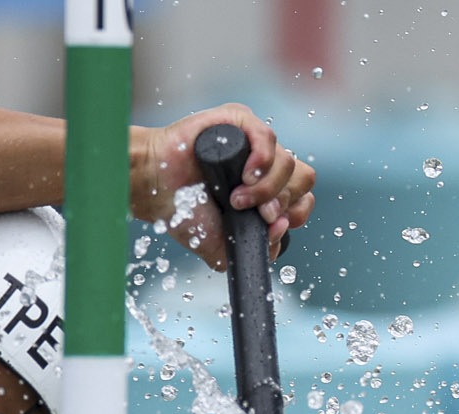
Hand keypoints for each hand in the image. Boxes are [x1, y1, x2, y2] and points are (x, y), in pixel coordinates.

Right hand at [130, 104, 316, 268]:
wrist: (155, 190)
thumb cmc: (184, 212)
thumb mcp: (224, 245)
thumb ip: (257, 248)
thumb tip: (281, 230)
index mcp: (267, 188)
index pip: (302, 196)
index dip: (294, 213)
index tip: (270, 224)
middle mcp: (264, 163)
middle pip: (302, 179)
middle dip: (283, 203)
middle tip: (257, 214)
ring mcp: (253, 141)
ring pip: (288, 162)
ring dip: (267, 189)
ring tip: (237, 200)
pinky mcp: (239, 121)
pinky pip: (268, 137)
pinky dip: (263, 161)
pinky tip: (246, 176)